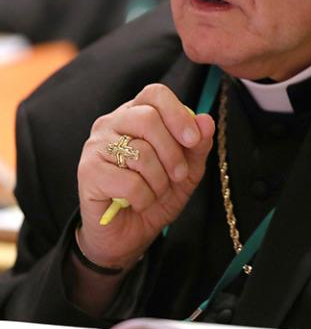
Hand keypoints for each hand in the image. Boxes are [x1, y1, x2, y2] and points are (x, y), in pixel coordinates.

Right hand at [76, 83, 214, 269]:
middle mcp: (112, 123)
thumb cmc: (156, 195)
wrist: (128, 235)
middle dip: (172, 151)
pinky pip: (128, 181)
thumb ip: (197, 145)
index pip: (155, 93)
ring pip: (140, 152)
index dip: (177, 113)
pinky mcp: (88, 171)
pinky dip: (144, 197)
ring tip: (156, 192)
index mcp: (136, 114)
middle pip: (147, 117)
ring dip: (159, 180)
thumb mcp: (186, 171)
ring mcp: (96, 145)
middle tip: (179, 175)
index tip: (193, 140)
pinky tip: (139, 203)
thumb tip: (205, 120)